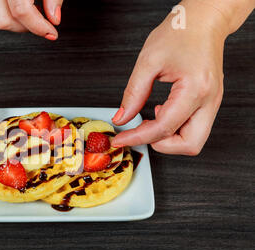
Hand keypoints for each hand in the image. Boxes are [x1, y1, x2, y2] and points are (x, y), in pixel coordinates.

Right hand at [0, 0, 62, 39]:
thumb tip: (54, 18)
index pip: (21, 10)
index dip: (39, 26)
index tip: (51, 33)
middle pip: (3, 21)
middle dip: (26, 28)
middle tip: (43, 24)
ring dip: (16, 25)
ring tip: (32, 13)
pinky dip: (7, 16)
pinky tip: (18, 8)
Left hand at [111, 1, 230, 154]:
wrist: (203, 21)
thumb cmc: (181, 33)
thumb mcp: (148, 61)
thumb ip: (133, 93)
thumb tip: (122, 118)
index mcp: (195, 89)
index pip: (164, 128)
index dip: (138, 137)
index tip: (121, 139)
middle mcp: (209, 100)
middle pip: (190, 145)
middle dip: (161, 144)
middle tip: (140, 132)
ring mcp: (212, 103)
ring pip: (193, 141)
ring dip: (168, 138)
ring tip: (150, 120)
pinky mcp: (209, 102)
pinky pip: (193, 128)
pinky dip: (175, 129)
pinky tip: (161, 114)